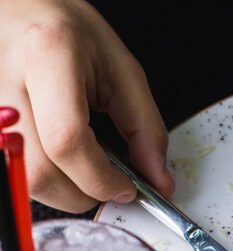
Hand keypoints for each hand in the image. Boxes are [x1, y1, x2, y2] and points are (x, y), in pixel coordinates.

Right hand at [0, 0, 173, 212]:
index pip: (68, 141)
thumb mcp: (121, 71)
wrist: (17, 6)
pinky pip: (12, 170)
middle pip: (39, 171)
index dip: (101, 178)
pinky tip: (58, 159)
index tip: (128, 188)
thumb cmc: (68, 32)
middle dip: (84, 192)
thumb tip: (158, 183)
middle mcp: (3, 78)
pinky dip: (41, 178)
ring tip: (83, 165)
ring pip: (22, 179)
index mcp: (47, 55)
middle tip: (108, 182)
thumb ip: (145, 130)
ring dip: (63, 190)